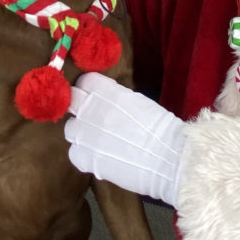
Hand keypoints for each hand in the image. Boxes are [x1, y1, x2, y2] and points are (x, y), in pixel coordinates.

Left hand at [64, 72, 186, 206]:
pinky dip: (84, 156)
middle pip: (72, 101)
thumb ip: (115, 99)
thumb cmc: (161, 128)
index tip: (95, 97)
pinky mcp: (84, 158)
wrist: (168, 158)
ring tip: (98, 142)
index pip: (85, 82)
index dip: (90, 90)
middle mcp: (90, 109)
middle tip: (93, 118)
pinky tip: (99, 158)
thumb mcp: (138, 102)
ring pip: (70, 129)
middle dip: (80, 108)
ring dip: (82, 133)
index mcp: (106, 91)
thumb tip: (106, 103)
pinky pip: (74, 153)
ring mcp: (84, 134)